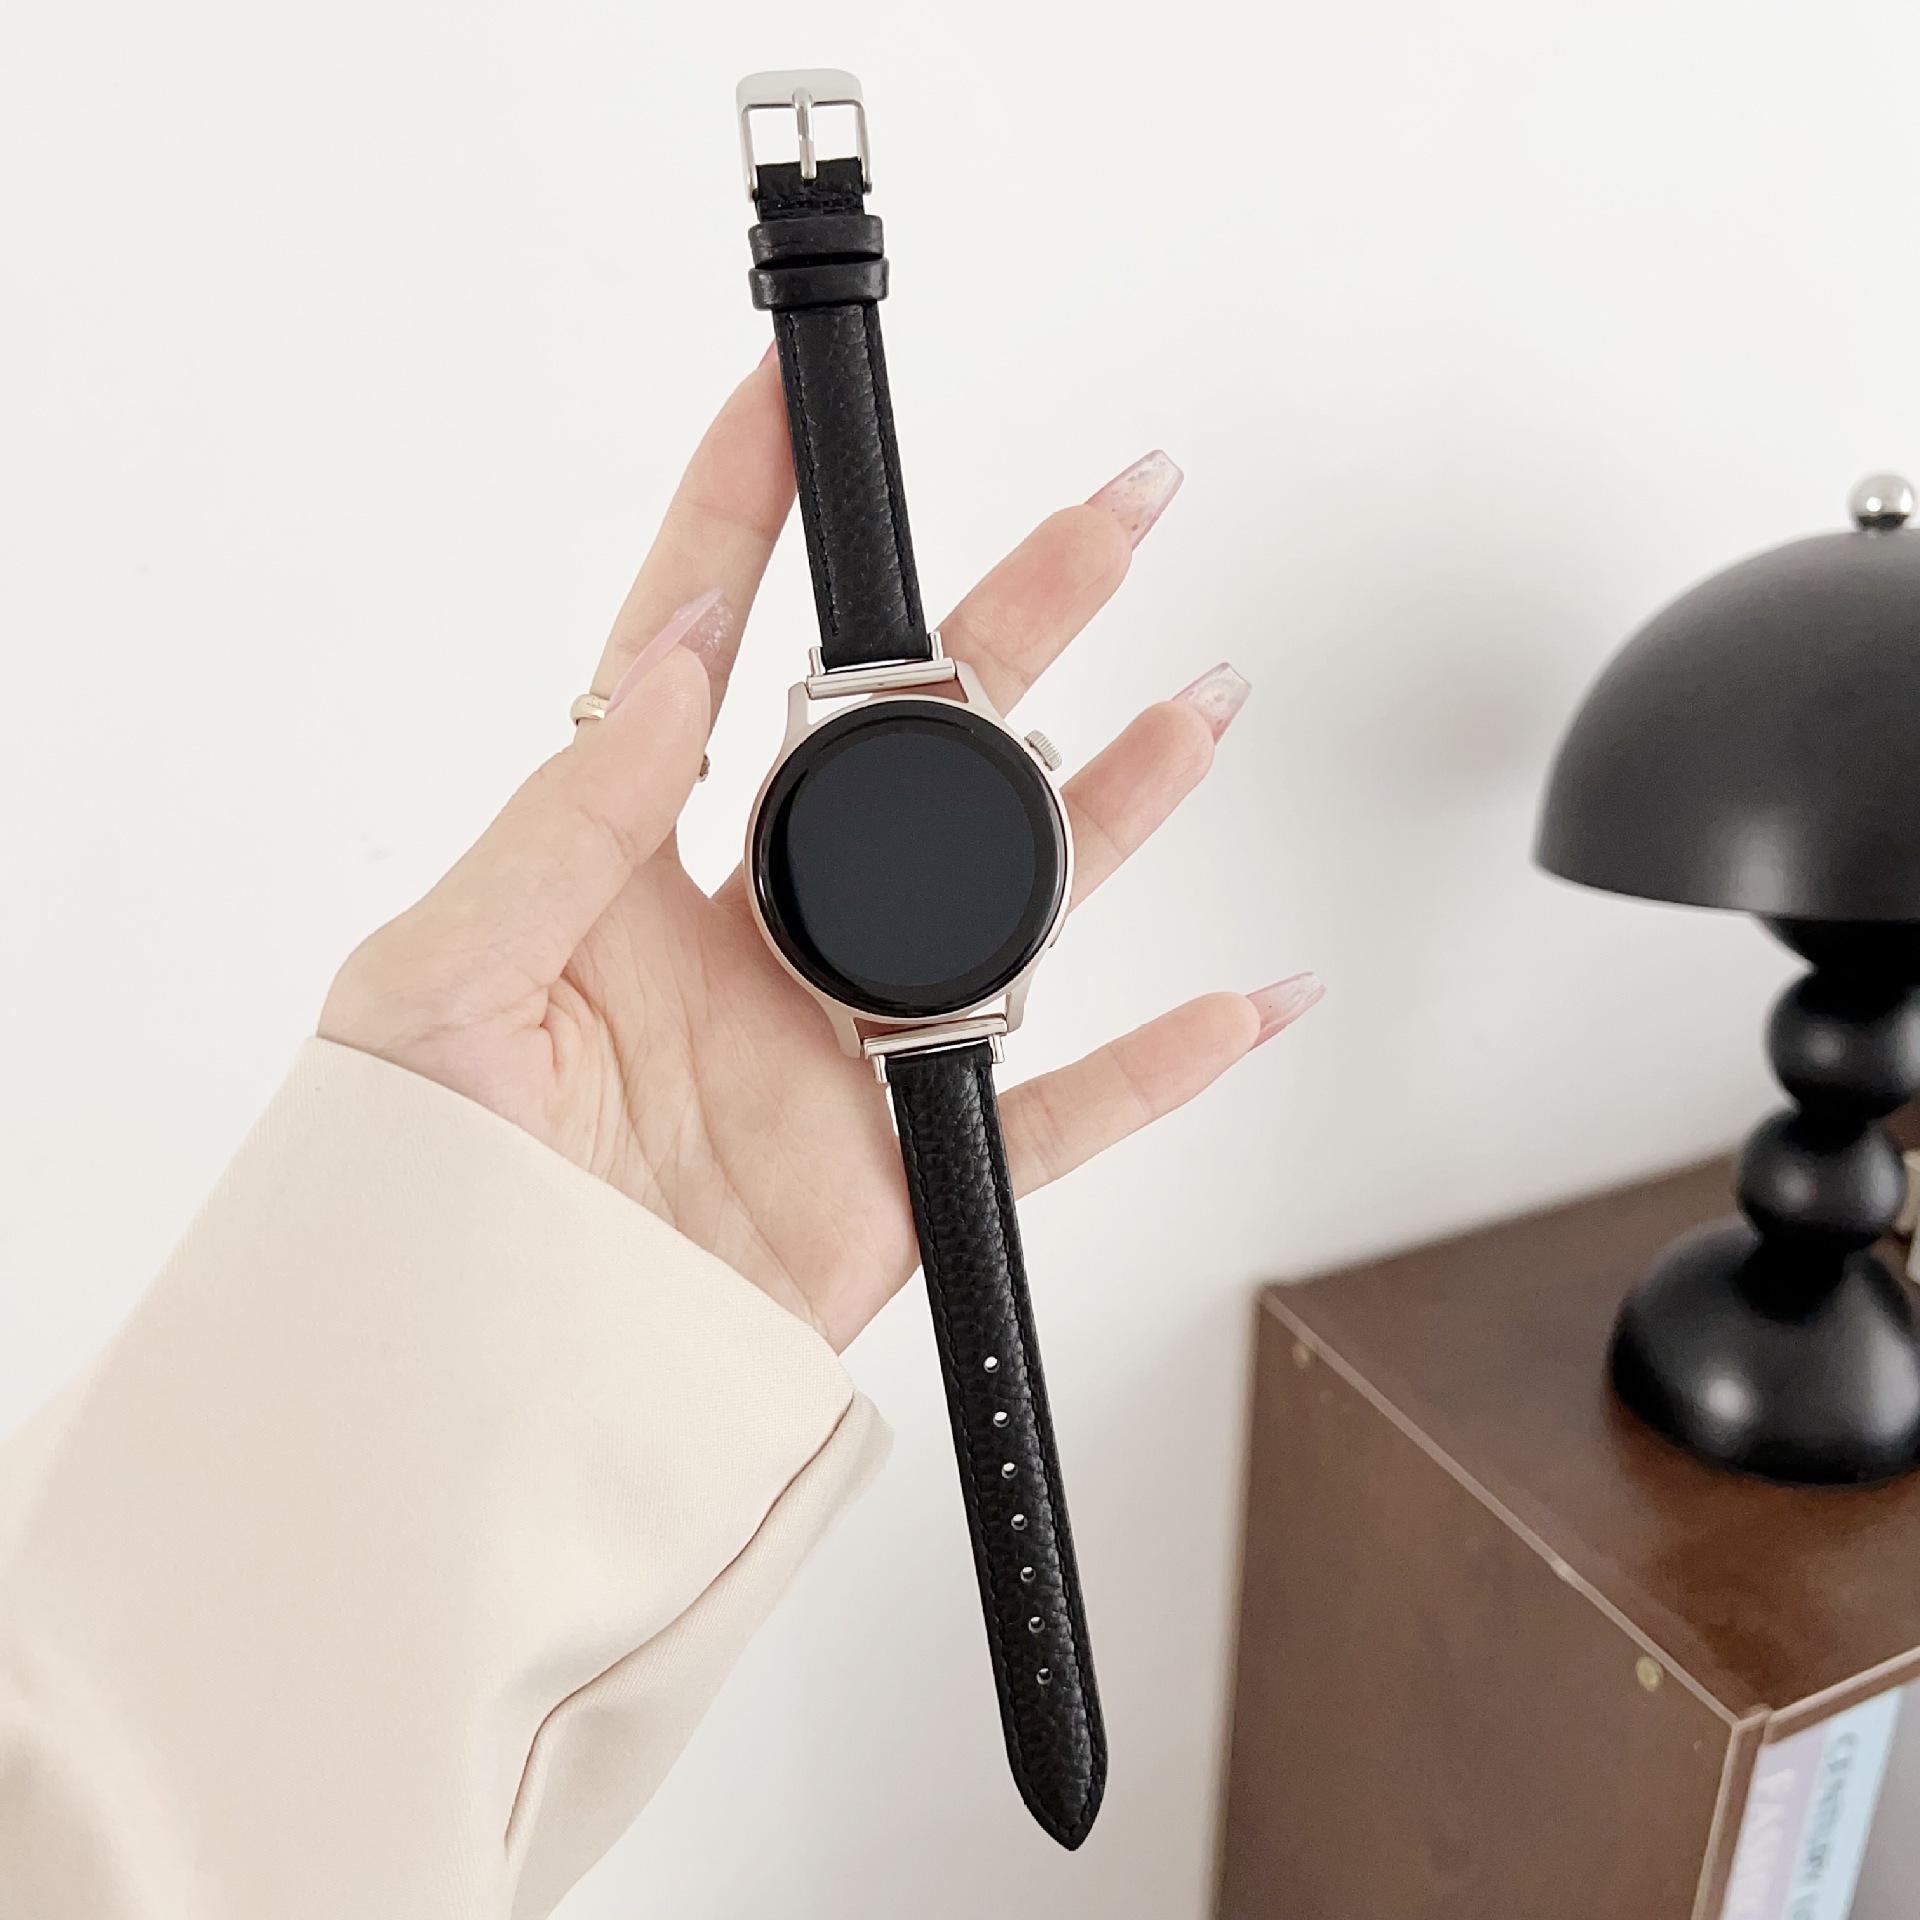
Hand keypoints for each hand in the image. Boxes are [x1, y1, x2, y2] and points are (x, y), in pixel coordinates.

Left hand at [320, 359, 1320, 1350]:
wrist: (471, 1398)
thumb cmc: (413, 1197)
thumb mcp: (440, 979)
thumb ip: (566, 821)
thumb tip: (668, 662)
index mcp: (627, 878)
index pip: (695, 655)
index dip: (746, 519)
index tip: (792, 402)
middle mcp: (751, 945)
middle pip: (911, 753)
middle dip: (1015, 624)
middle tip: (1111, 518)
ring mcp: (837, 1056)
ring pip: (1011, 907)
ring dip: (1117, 808)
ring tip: (1200, 705)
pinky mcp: (897, 1176)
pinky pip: (1056, 1118)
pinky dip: (1161, 1072)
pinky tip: (1244, 1004)